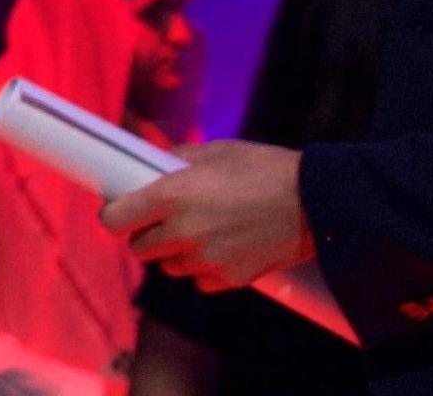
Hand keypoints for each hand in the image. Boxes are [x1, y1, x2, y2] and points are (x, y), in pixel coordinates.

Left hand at [107, 140, 312, 289]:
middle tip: (165, 219)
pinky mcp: (232, 278)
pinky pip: (200, 281)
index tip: (121, 211)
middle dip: (147, 234)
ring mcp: (208, 259)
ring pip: (168, 267)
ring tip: (198, 233)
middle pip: (139, 248)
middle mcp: (184, 231)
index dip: (115, 215)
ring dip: (174, 253)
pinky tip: (221, 249)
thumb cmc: (266, 169)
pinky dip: (203, 269)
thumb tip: (155, 161)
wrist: (319, 202)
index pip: (114, 220)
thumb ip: (177, 160)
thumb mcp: (215, 152)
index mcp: (171, 196)